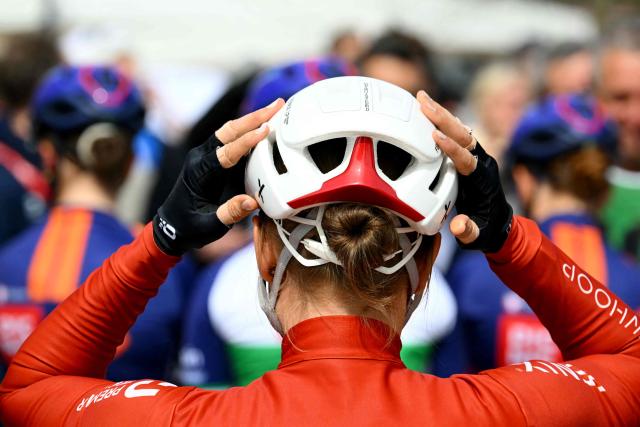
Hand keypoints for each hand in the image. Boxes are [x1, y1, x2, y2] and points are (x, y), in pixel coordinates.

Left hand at [153, 99, 284, 255]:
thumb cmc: (189, 226)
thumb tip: (252, 201)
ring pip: (231, 132)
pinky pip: (232, 141)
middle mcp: (202, 158)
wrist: (173, 226)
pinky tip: (266, 125)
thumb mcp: (209, 225)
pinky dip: (250, 131)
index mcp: (199, 171)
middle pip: (229, 132)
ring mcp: (208, 156)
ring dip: (253, 120)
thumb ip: (229, 213)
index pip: (226, 152)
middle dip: (254, 118)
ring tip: (276, 108)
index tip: (266, 129)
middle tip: (277, 105)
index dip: (247, 141)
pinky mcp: (215, 160)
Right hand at [416, 91, 512, 252]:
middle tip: (422, 101)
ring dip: (441, 113)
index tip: (434, 134)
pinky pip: (456, 134)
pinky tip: (427, 110)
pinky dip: (442, 120)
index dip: (450, 147)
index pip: (465, 158)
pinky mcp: (469, 155)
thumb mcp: (478, 236)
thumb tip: (458, 225)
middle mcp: (481, 162)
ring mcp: (476, 156)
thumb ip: (468, 231)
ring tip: (421, 98)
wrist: (499, 224)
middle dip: (442, 117)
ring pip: (459, 130)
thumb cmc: (486, 229)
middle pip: (462, 134)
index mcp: (482, 178)